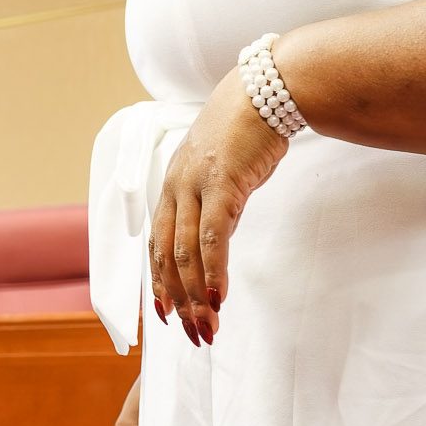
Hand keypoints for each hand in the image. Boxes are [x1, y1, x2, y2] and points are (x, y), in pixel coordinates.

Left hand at [151, 71, 287, 345]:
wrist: (267, 89)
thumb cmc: (249, 128)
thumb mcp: (224, 168)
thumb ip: (217, 202)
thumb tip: (219, 237)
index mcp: (173, 184)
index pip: (158, 243)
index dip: (159, 282)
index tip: (166, 315)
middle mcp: (176, 187)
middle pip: (166, 256)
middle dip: (177, 301)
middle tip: (192, 336)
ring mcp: (196, 186)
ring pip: (185, 254)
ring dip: (195, 297)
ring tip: (206, 328)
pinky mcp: (221, 185)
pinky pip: (212, 238)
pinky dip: (212, 272)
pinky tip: (218, 298)